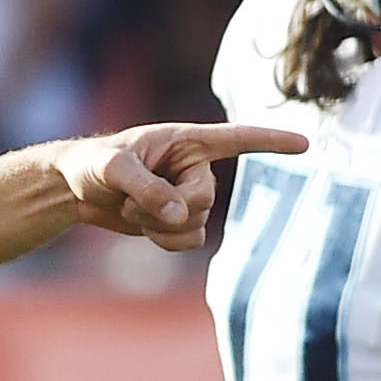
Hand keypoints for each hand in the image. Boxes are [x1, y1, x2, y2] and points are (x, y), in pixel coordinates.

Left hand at [56, 123, 308, 251]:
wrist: (75, 189)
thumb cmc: (92, 164)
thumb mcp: (112, 168)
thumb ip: (146, 187)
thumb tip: (180, 214)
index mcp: (187, 140)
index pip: (238, 139)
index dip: (272, 142)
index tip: (306, 144)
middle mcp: (194, 167)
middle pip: (206, 199)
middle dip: (168, 206)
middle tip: (131, 197)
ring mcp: (187, 196)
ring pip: (198, 224)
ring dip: (160, 226)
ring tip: (129, 206)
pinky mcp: (177, 220)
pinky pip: (188, 241)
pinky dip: (164, 241)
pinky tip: (141, 226)